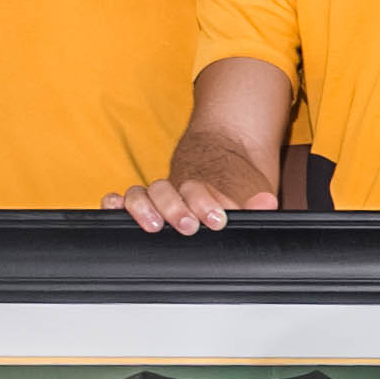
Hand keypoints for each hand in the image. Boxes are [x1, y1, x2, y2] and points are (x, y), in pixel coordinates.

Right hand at [108, 175, 274, 234]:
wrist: (226, 152)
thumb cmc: (237, 181)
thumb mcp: (253, 190)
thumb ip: (257, 199)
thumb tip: (266, 203)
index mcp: (204, 185)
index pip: (198, 192)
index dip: (205, 205)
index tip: (218, 218)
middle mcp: (178, 188)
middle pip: (167, 193)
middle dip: (175, 209)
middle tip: (189, 225)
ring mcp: (159, 196)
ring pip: (142, 194)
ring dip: (144, 208)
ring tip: (154, 225)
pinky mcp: (144, 206)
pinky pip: (122, 200)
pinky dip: (113, 203)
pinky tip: (113, 209)